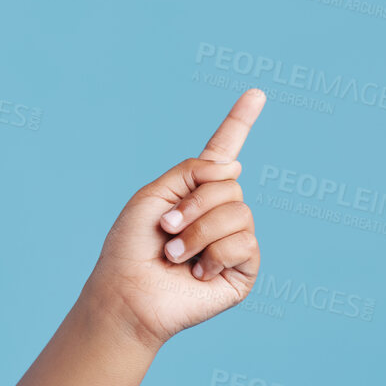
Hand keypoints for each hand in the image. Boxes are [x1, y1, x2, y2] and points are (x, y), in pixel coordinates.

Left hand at [85, 89, 265, 348]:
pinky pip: (245, 244)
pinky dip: (215, 255)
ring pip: (239, 212)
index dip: (240, 121)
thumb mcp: (154, 195)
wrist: (128, 293)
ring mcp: (234, 240)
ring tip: (175, 254)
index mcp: (195, 190)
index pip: (224, 151)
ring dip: (199, 232)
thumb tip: (236, 167)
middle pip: (231, 183)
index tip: (257, 92)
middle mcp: (219, 212)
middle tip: (166, 229)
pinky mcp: (243, 270)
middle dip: (195, 204)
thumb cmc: (132, 247)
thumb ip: (192, 171)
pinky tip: (197, 273)